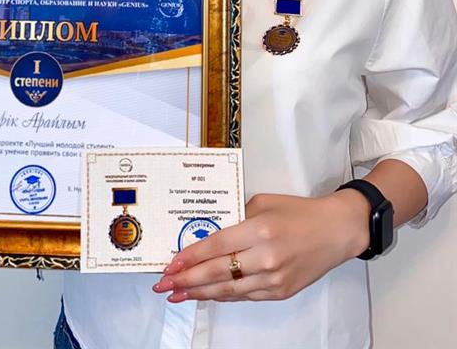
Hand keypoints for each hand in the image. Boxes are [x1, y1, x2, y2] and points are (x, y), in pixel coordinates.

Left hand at [152, 191, 370, 302]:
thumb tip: (211, 234)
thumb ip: (237, 218)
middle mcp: (265, 258)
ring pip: (228, 290)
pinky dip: (223, 296)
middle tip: (163, 285)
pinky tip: (207, 295)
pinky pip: (244, 296)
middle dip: (186, 281)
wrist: (336, 231)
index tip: (170, 264)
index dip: (190, 258)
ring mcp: (273, 279)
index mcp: (259, 230)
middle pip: (217, 273)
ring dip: (200, 294)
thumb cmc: (299, 212)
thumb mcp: (263, 203)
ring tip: (178, 295)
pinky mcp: (280, 293)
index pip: (216, 246)